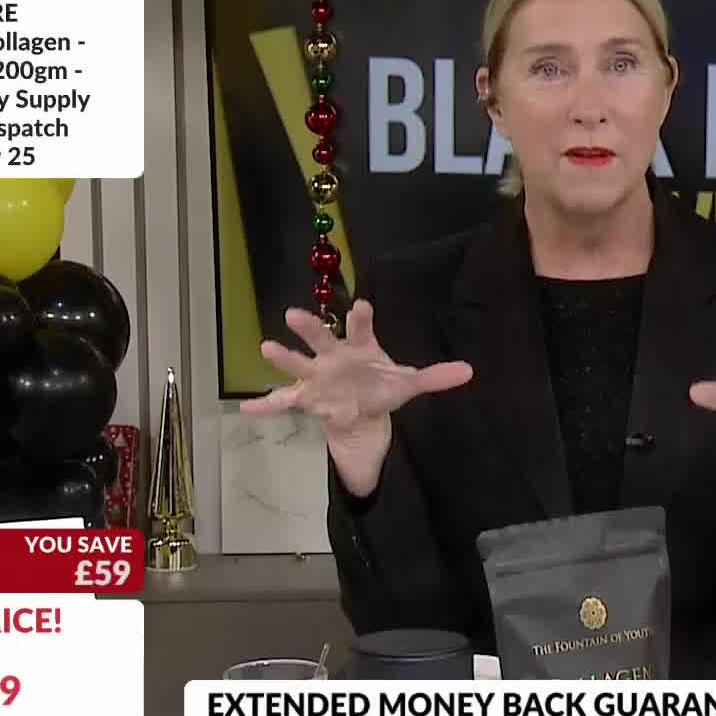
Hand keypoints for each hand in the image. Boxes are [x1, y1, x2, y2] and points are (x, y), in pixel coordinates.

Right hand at [239, 300, 472, 438]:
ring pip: (298, 364)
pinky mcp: (306, 397)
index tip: (362, 306)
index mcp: (360, 347)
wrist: (362, 409)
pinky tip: (246, 408)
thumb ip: (435, 377)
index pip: (361, 328)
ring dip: (283, 357)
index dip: (362, 318)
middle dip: (309, 327)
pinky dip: (265, 405)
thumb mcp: (408, 384)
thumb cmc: (381, 386)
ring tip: (266, 346)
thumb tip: (470, 371)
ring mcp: (317, 376)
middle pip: (321, 338)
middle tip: (292, 314)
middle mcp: (334, 356)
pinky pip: (283, 401)